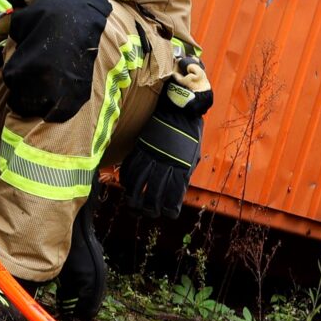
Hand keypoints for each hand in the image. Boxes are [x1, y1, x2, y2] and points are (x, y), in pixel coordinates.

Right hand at [119, 86, 208, 218]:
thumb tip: (176, 189)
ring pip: (138, 182)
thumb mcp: (193, 155)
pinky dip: (127, 178)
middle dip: (149, 208)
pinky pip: (130, 166)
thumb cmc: (190, 132)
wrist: (179, 108)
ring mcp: (150, 155)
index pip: (173, 195)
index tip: (169, 213)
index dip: (170, 208)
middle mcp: (165, 163)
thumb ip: (184, 172)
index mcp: (181, 167)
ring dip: (133, 197)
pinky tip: (126, 186)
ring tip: (132, 205)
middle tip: (147, 213)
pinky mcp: (141, 146)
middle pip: (153, 193)